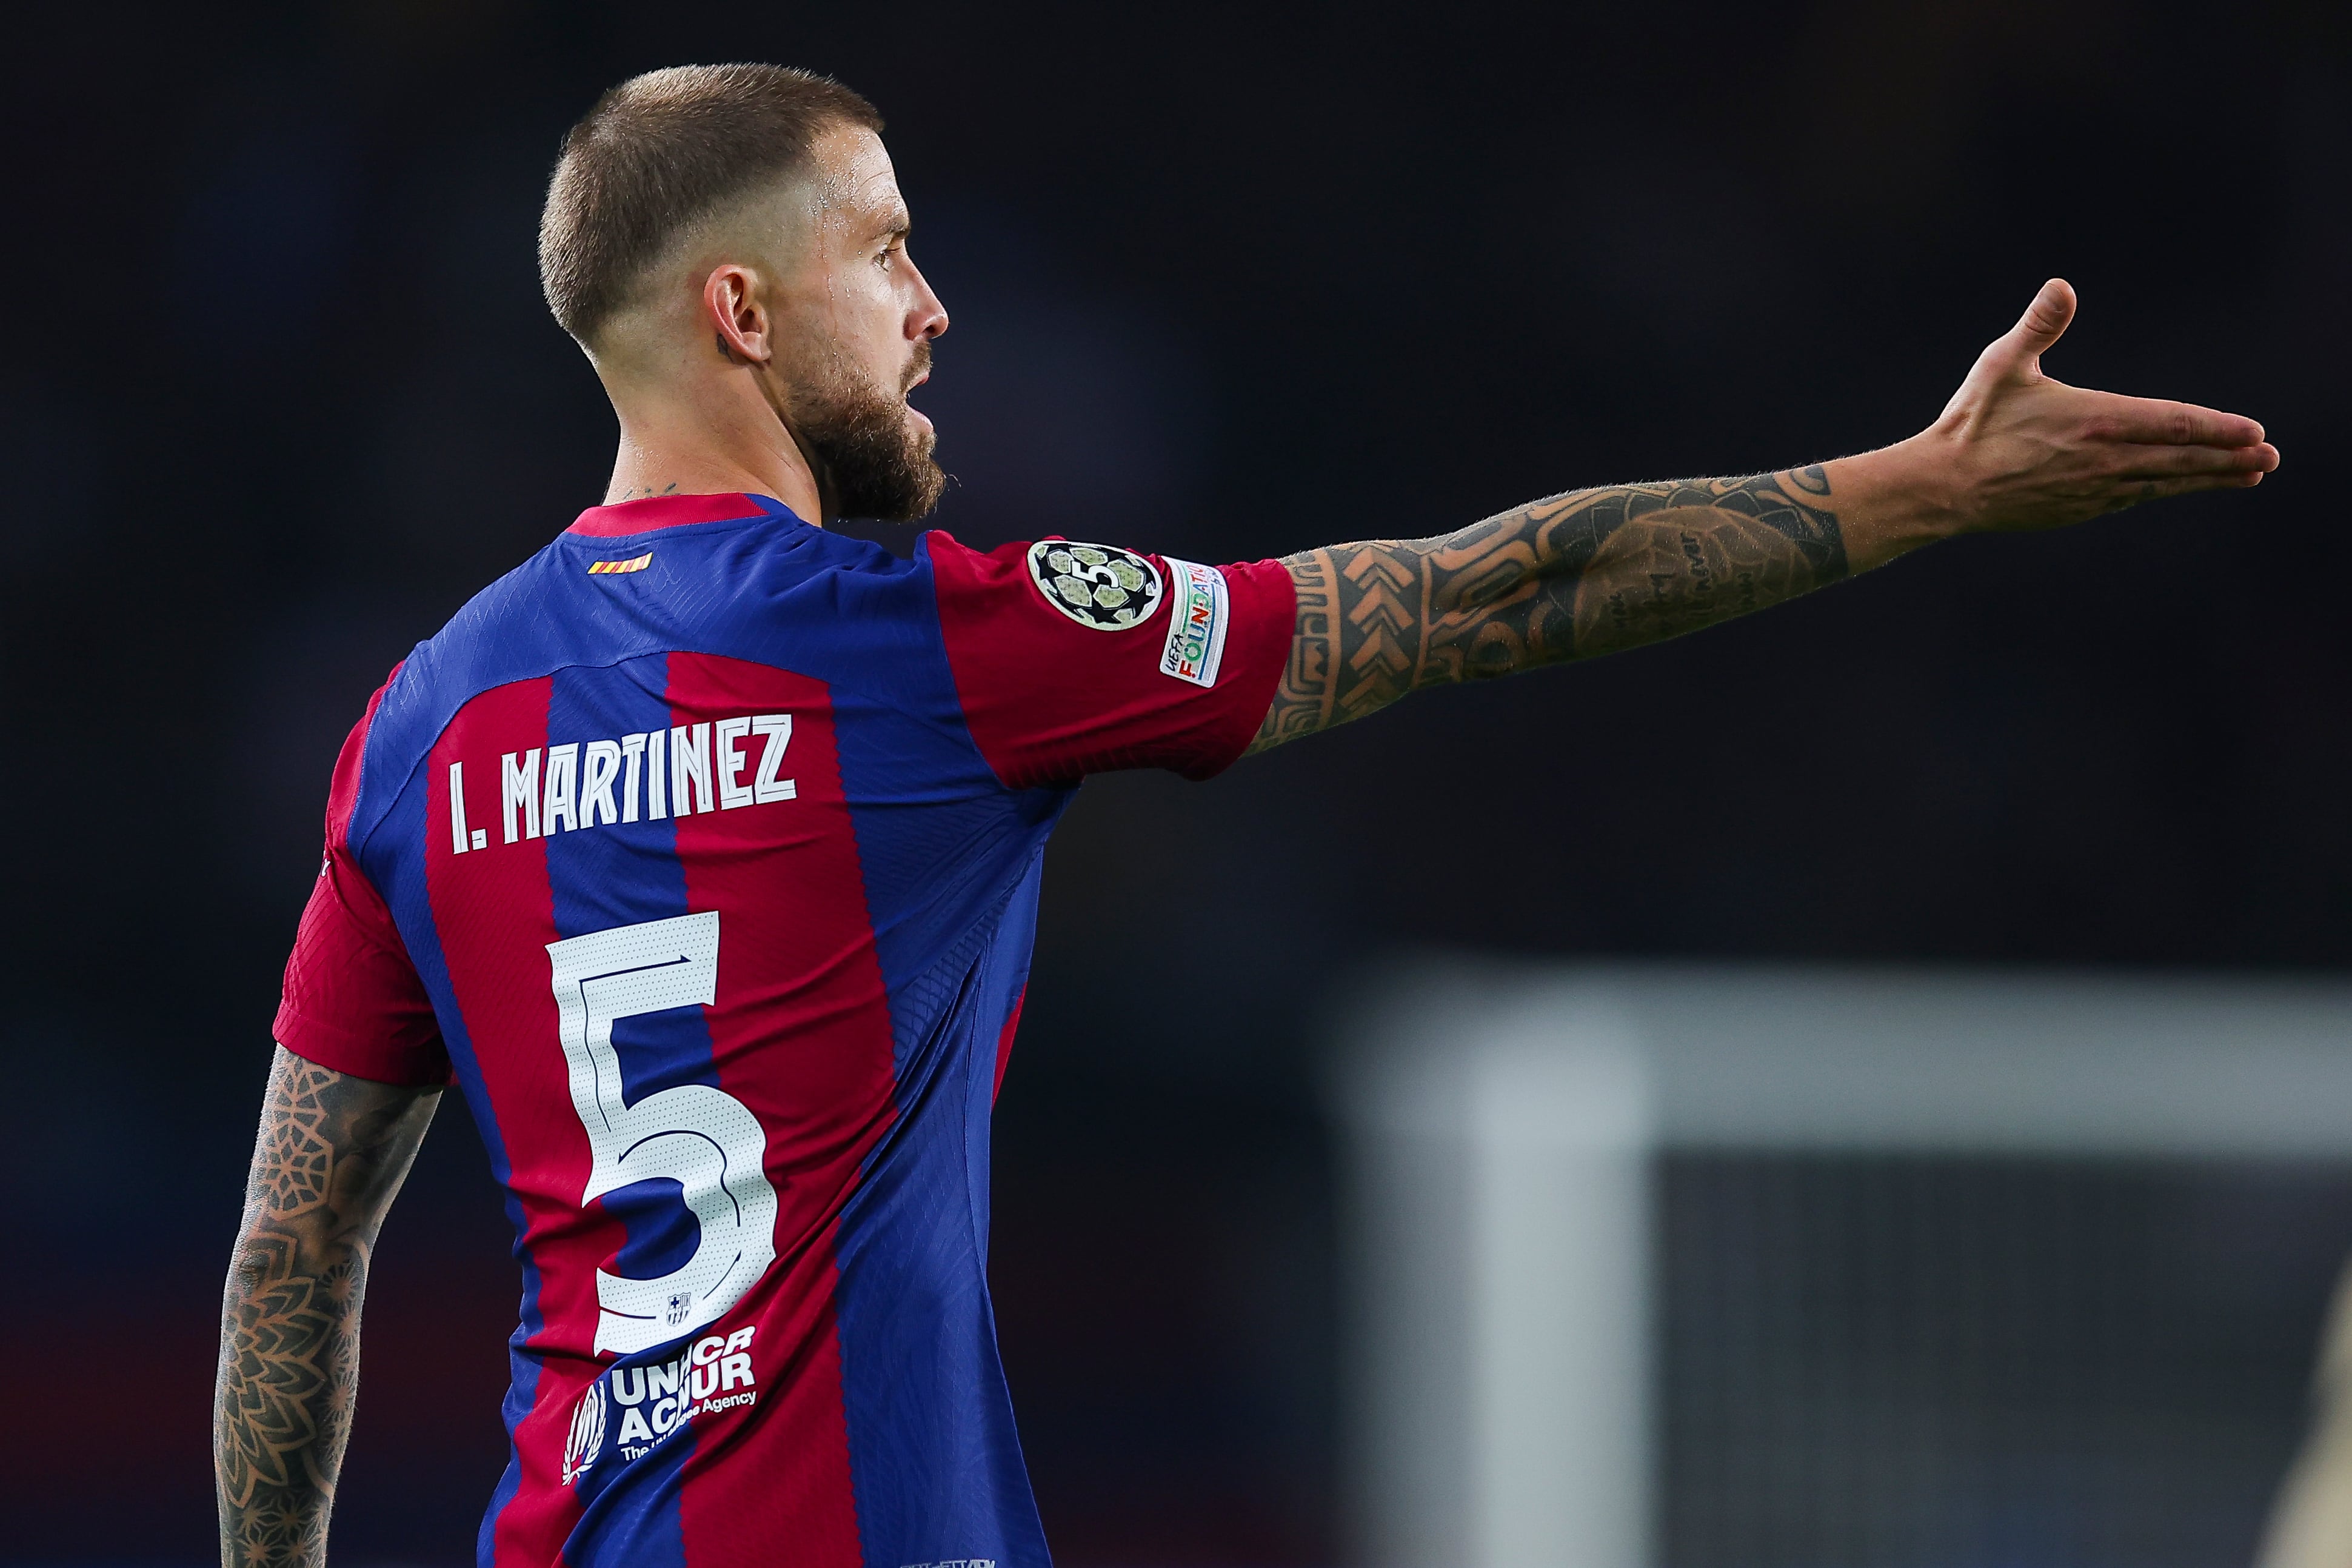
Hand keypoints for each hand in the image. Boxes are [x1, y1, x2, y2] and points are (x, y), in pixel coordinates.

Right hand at [1912, 278, 2278, 535]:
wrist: (1943, 487)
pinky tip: (2182, 486)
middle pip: (2179, 459)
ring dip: (2208, 478)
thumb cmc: (1972, 422)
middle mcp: (2101, 460)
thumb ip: (2038, 325)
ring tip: (2248, 476)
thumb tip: (2063, 286)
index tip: (2254, 432)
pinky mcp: (2078, 509)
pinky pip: (2134, 497)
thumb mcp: (2001, 365)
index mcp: (2092, 421)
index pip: (2170, 424)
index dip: (2216, 429)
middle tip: (2269, 458)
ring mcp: (2092, 490)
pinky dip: (2166, 490)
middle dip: (2229, 458)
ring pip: (2163, 483)